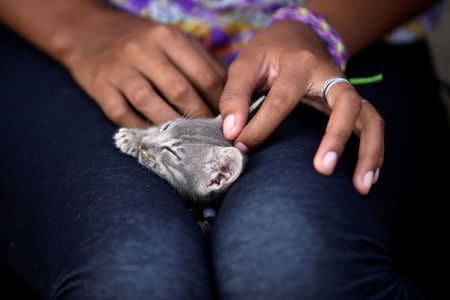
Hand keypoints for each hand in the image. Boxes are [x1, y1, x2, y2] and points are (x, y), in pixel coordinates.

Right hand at [61, 8, 225, 127]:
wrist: (89, 31)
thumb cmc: (142, 41)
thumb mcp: (172, 39)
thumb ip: (200, 61)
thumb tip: (228, 95)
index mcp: (168, 37)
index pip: (204, 75)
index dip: (219, 102)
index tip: (227, 119)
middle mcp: (143, 50)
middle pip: (181, 92)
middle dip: (200, 119)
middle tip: (211, 136)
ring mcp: (120, 69)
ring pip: (152, 105)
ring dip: (174, 129)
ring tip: (189, 142)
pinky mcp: (100, 87)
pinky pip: (124, 115)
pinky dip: (142, 130)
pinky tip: (157, 138)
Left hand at [219, 19, 383, 194]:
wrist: (296, 35)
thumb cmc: (268, 53)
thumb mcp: (245, 65)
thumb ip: (235, 96)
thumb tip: (231, 132)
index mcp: (299, 63)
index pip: (281, 101)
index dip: (260, 128)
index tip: (241, 147)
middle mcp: (330, 76)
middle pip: (346, 104)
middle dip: (336, 137)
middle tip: (322, 169)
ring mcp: (345, 89)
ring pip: (370, 117)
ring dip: (370, 151)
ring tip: (361, 186)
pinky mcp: (351, 102)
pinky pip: (372, 124)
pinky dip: (374, 151)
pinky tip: (368, 178)